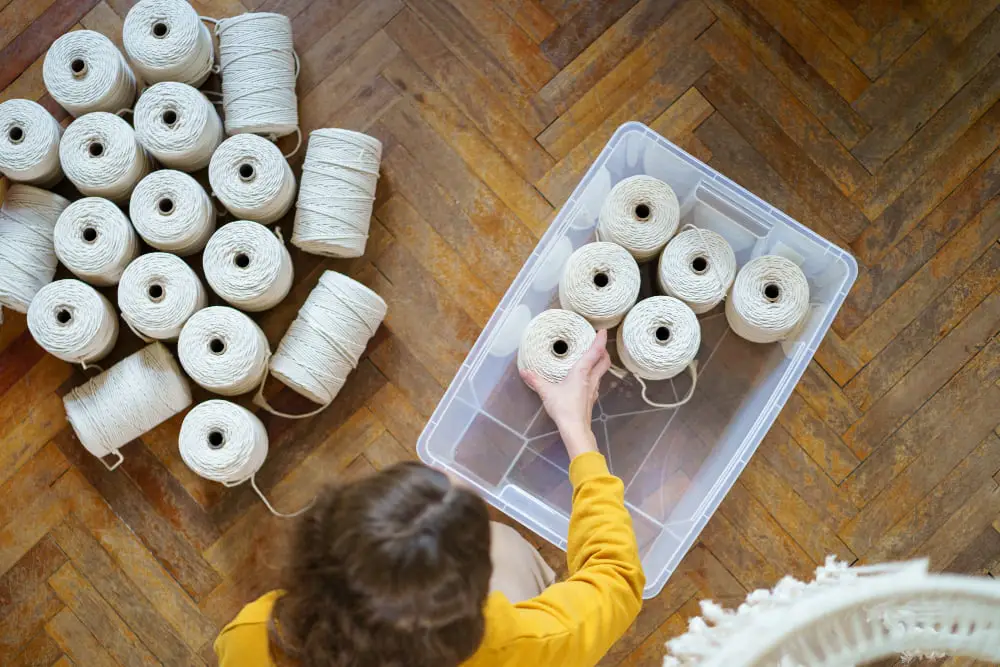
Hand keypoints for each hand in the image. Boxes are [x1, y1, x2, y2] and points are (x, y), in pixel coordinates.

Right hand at [521, 330, 610, 458]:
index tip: (603, 331)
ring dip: (600, 363)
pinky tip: (586, 378)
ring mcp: (594, 389)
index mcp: (582, 372)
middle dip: (603, 351)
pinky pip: (597, 381)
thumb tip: (524, 371)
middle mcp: (591, 379)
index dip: (600, 340)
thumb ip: (536, 380)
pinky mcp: (592, 398)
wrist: (575, 428)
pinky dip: (594, 374)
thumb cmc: (563, 407)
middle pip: (604, 361)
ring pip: (602, 371)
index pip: (595, 353)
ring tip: (592, 358)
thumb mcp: (547, 392)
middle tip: (598, 343)